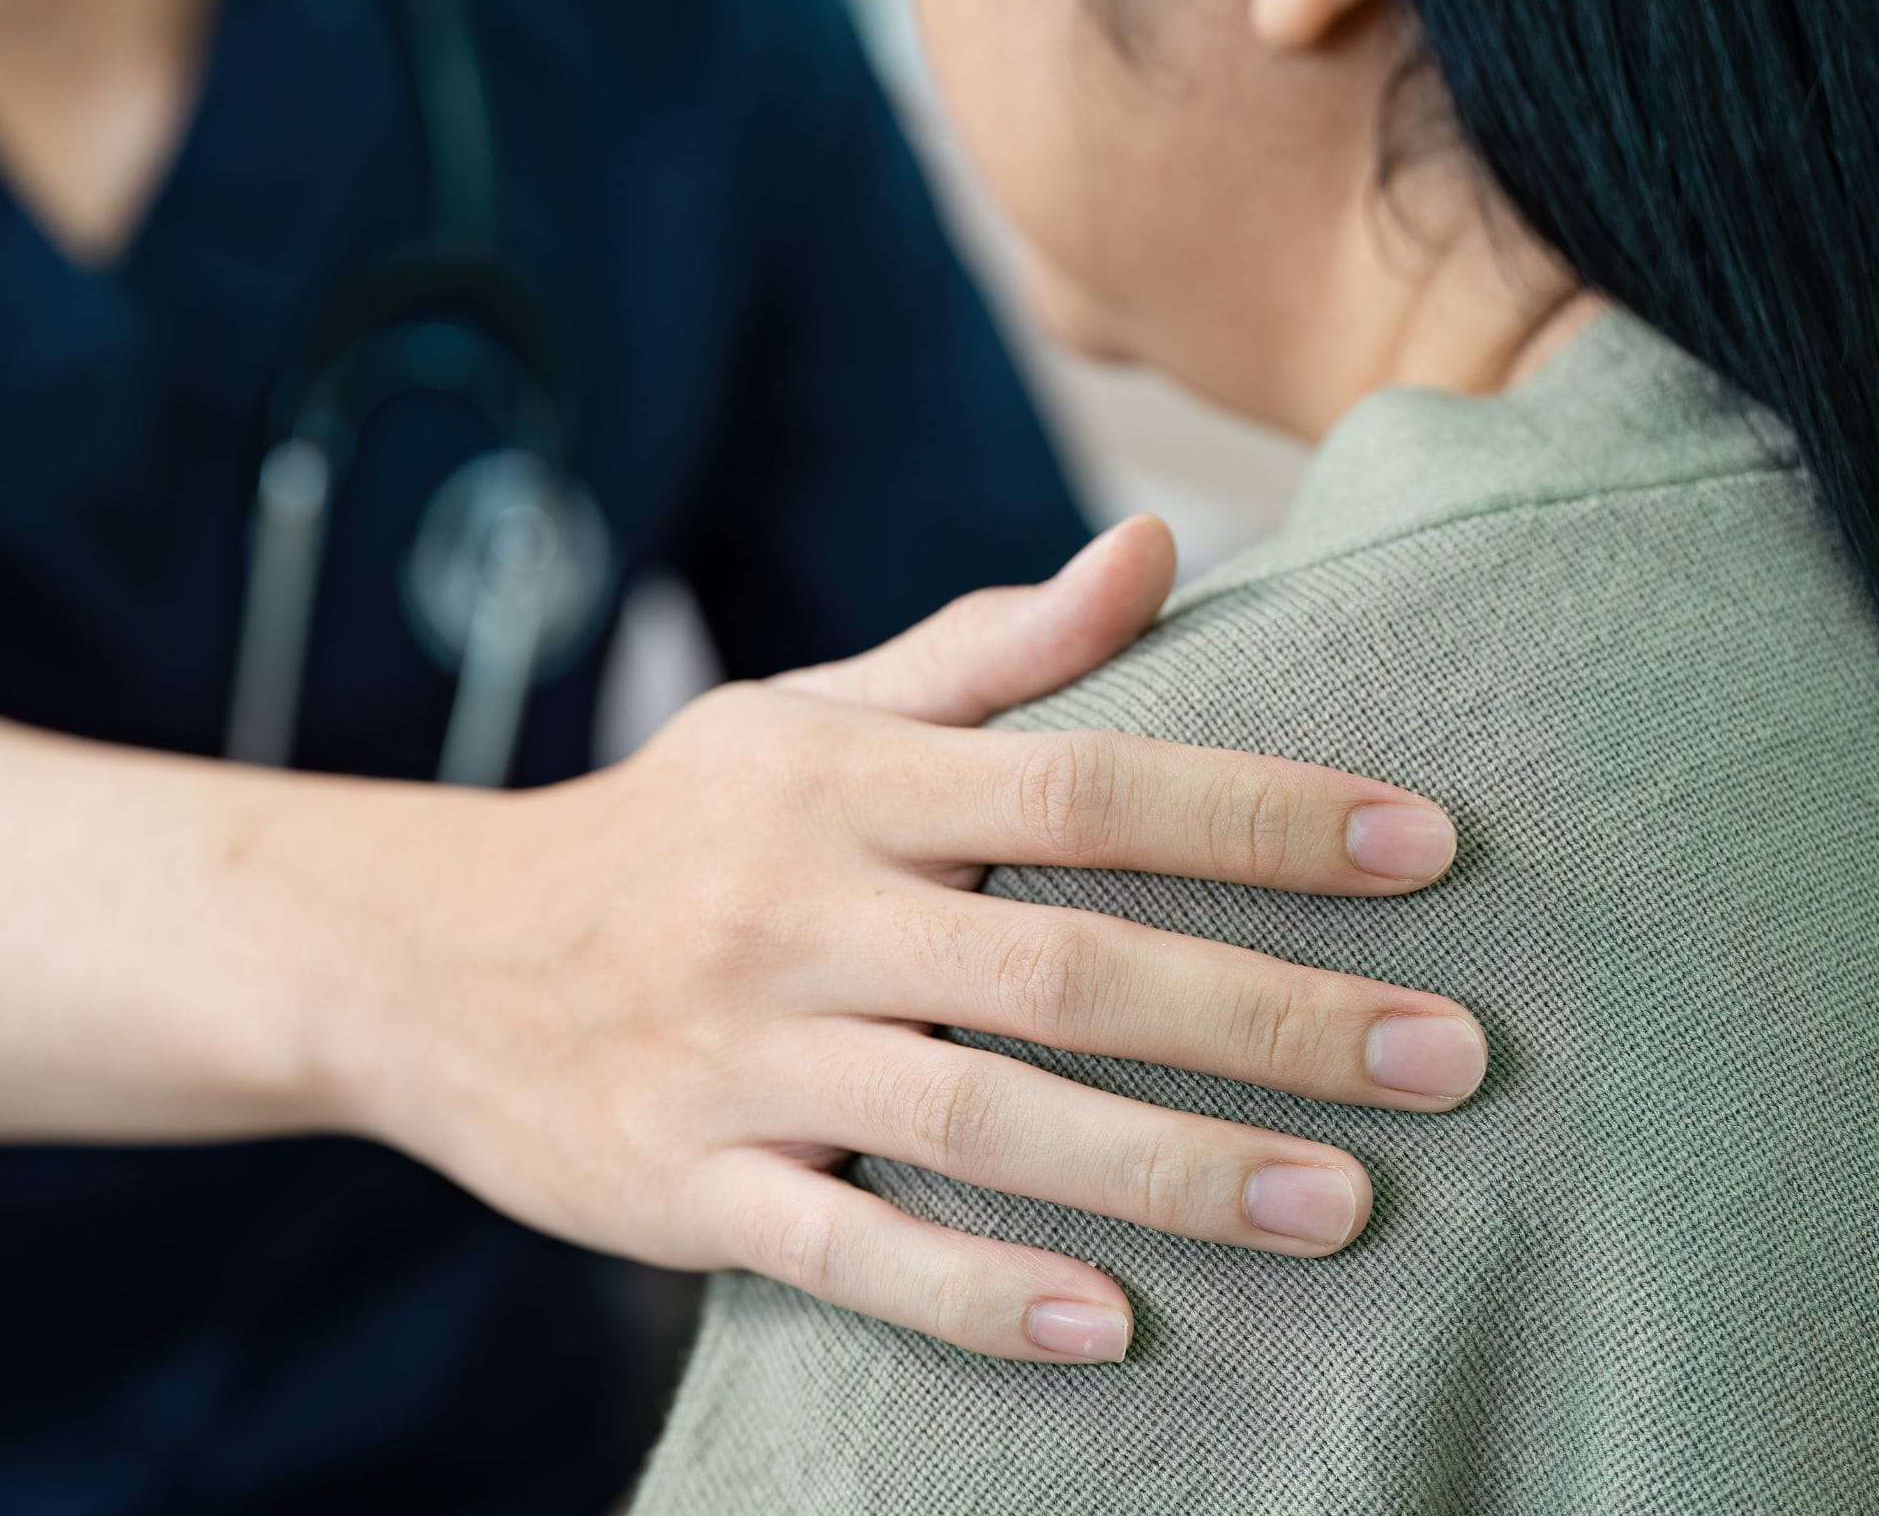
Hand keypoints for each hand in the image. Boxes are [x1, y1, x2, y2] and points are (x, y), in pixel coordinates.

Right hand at [335, 518, 1484, 1364]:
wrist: (426, 958)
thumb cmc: (665, 835)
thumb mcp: (803, 722)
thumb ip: (987, 656)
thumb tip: (1157, 553)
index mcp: (839, 786)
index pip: (1083, 782)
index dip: (1259, 812)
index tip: (1427, 846)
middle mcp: (794, 915)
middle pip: (1064, 966)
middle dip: (1270, 1014)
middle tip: (1451, 1058)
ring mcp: (735, 1059)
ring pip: (980, 1122)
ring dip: (1173, 1168)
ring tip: (1343, 1205)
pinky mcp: (684, 1186)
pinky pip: (848, 1251)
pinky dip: (981, 1295)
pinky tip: (1114, 1325)